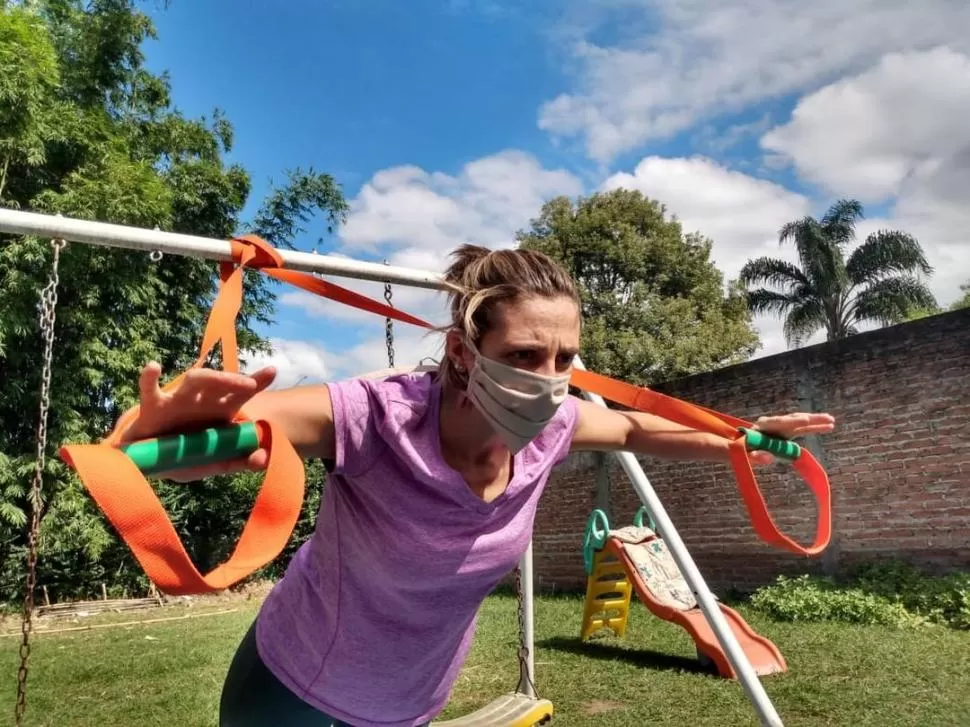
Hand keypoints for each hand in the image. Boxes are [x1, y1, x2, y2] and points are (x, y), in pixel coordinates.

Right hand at [118, 361, 277, 480]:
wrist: (145, 463)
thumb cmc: (184, 456)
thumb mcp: (212, 462)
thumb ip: (237, 461)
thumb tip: (263, 460)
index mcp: (219, 411)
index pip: (241, 393)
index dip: (257, 381)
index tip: (272, 371)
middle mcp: (201, 400)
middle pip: (220, 381)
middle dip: (235, 380)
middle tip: (250, 385)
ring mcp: (177, 401)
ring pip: (195, 379)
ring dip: (209, 378)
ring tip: (219, 379)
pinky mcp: (152, 408)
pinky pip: (149, 390)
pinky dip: (149, 379)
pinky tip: (153, 367)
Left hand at [747, 412, 835, 464]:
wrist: (740, 445)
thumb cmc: (741, 450)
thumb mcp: (744, 455)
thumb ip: (754, 456)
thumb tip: (768, 458)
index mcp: (761, 427)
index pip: (777, 422)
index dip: (791, 422)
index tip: (804, 420)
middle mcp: (772, 423)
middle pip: (792, 419)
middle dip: (809, 419)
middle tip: (826, 419)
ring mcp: (780, 426)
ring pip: (800, 422)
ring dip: (816, 421)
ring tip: (832, 421)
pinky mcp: (787, 431)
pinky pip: (803, 428)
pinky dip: (815, 426)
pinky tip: (829, 426)